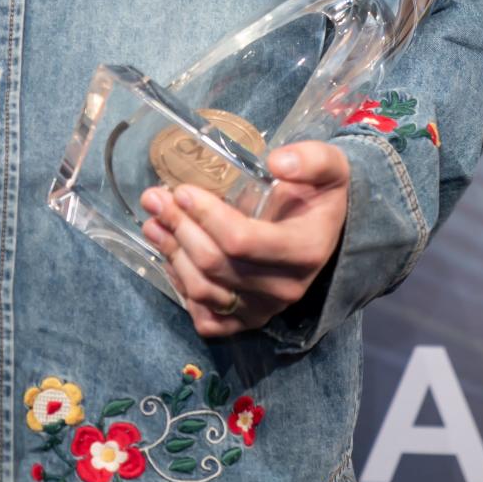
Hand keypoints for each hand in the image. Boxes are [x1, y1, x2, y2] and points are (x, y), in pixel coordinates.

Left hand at [138, 141, 349, 338]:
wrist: (325, 231)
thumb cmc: (319, 194)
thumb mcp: (329, 166)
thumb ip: (310, 159)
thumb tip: (277, 162)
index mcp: (305, 250)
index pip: (242, 241)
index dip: (206, 217)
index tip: (182, 190)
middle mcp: (286, 288)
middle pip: (216, 265)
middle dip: (178, 229)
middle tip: (155, 199)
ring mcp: (265, 310)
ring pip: (203, 290)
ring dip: (171, 254)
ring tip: (152, 222)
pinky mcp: (247, 322)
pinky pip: (205, 318)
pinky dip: (182, 289)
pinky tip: (171, 257)